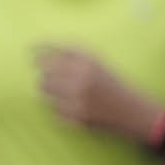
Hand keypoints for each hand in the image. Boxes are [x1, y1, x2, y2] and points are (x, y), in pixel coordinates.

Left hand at [35, 45, 164, 144]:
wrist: (133, 111)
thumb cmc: (110, 82)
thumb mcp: (96, 60)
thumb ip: (69, 51)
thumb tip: (34, 46)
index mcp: (88, 62)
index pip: (49, 55)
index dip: (38, 55)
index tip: (32, 53)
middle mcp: (82, 80)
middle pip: (43, 75)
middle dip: (45, 75)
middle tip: (57, 79)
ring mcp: (78, 100)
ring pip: (44, 92)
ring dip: (48, 90)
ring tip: (64, 91)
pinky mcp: (76, 118)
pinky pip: (52, 109)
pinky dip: (57, 106)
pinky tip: (71, 104)